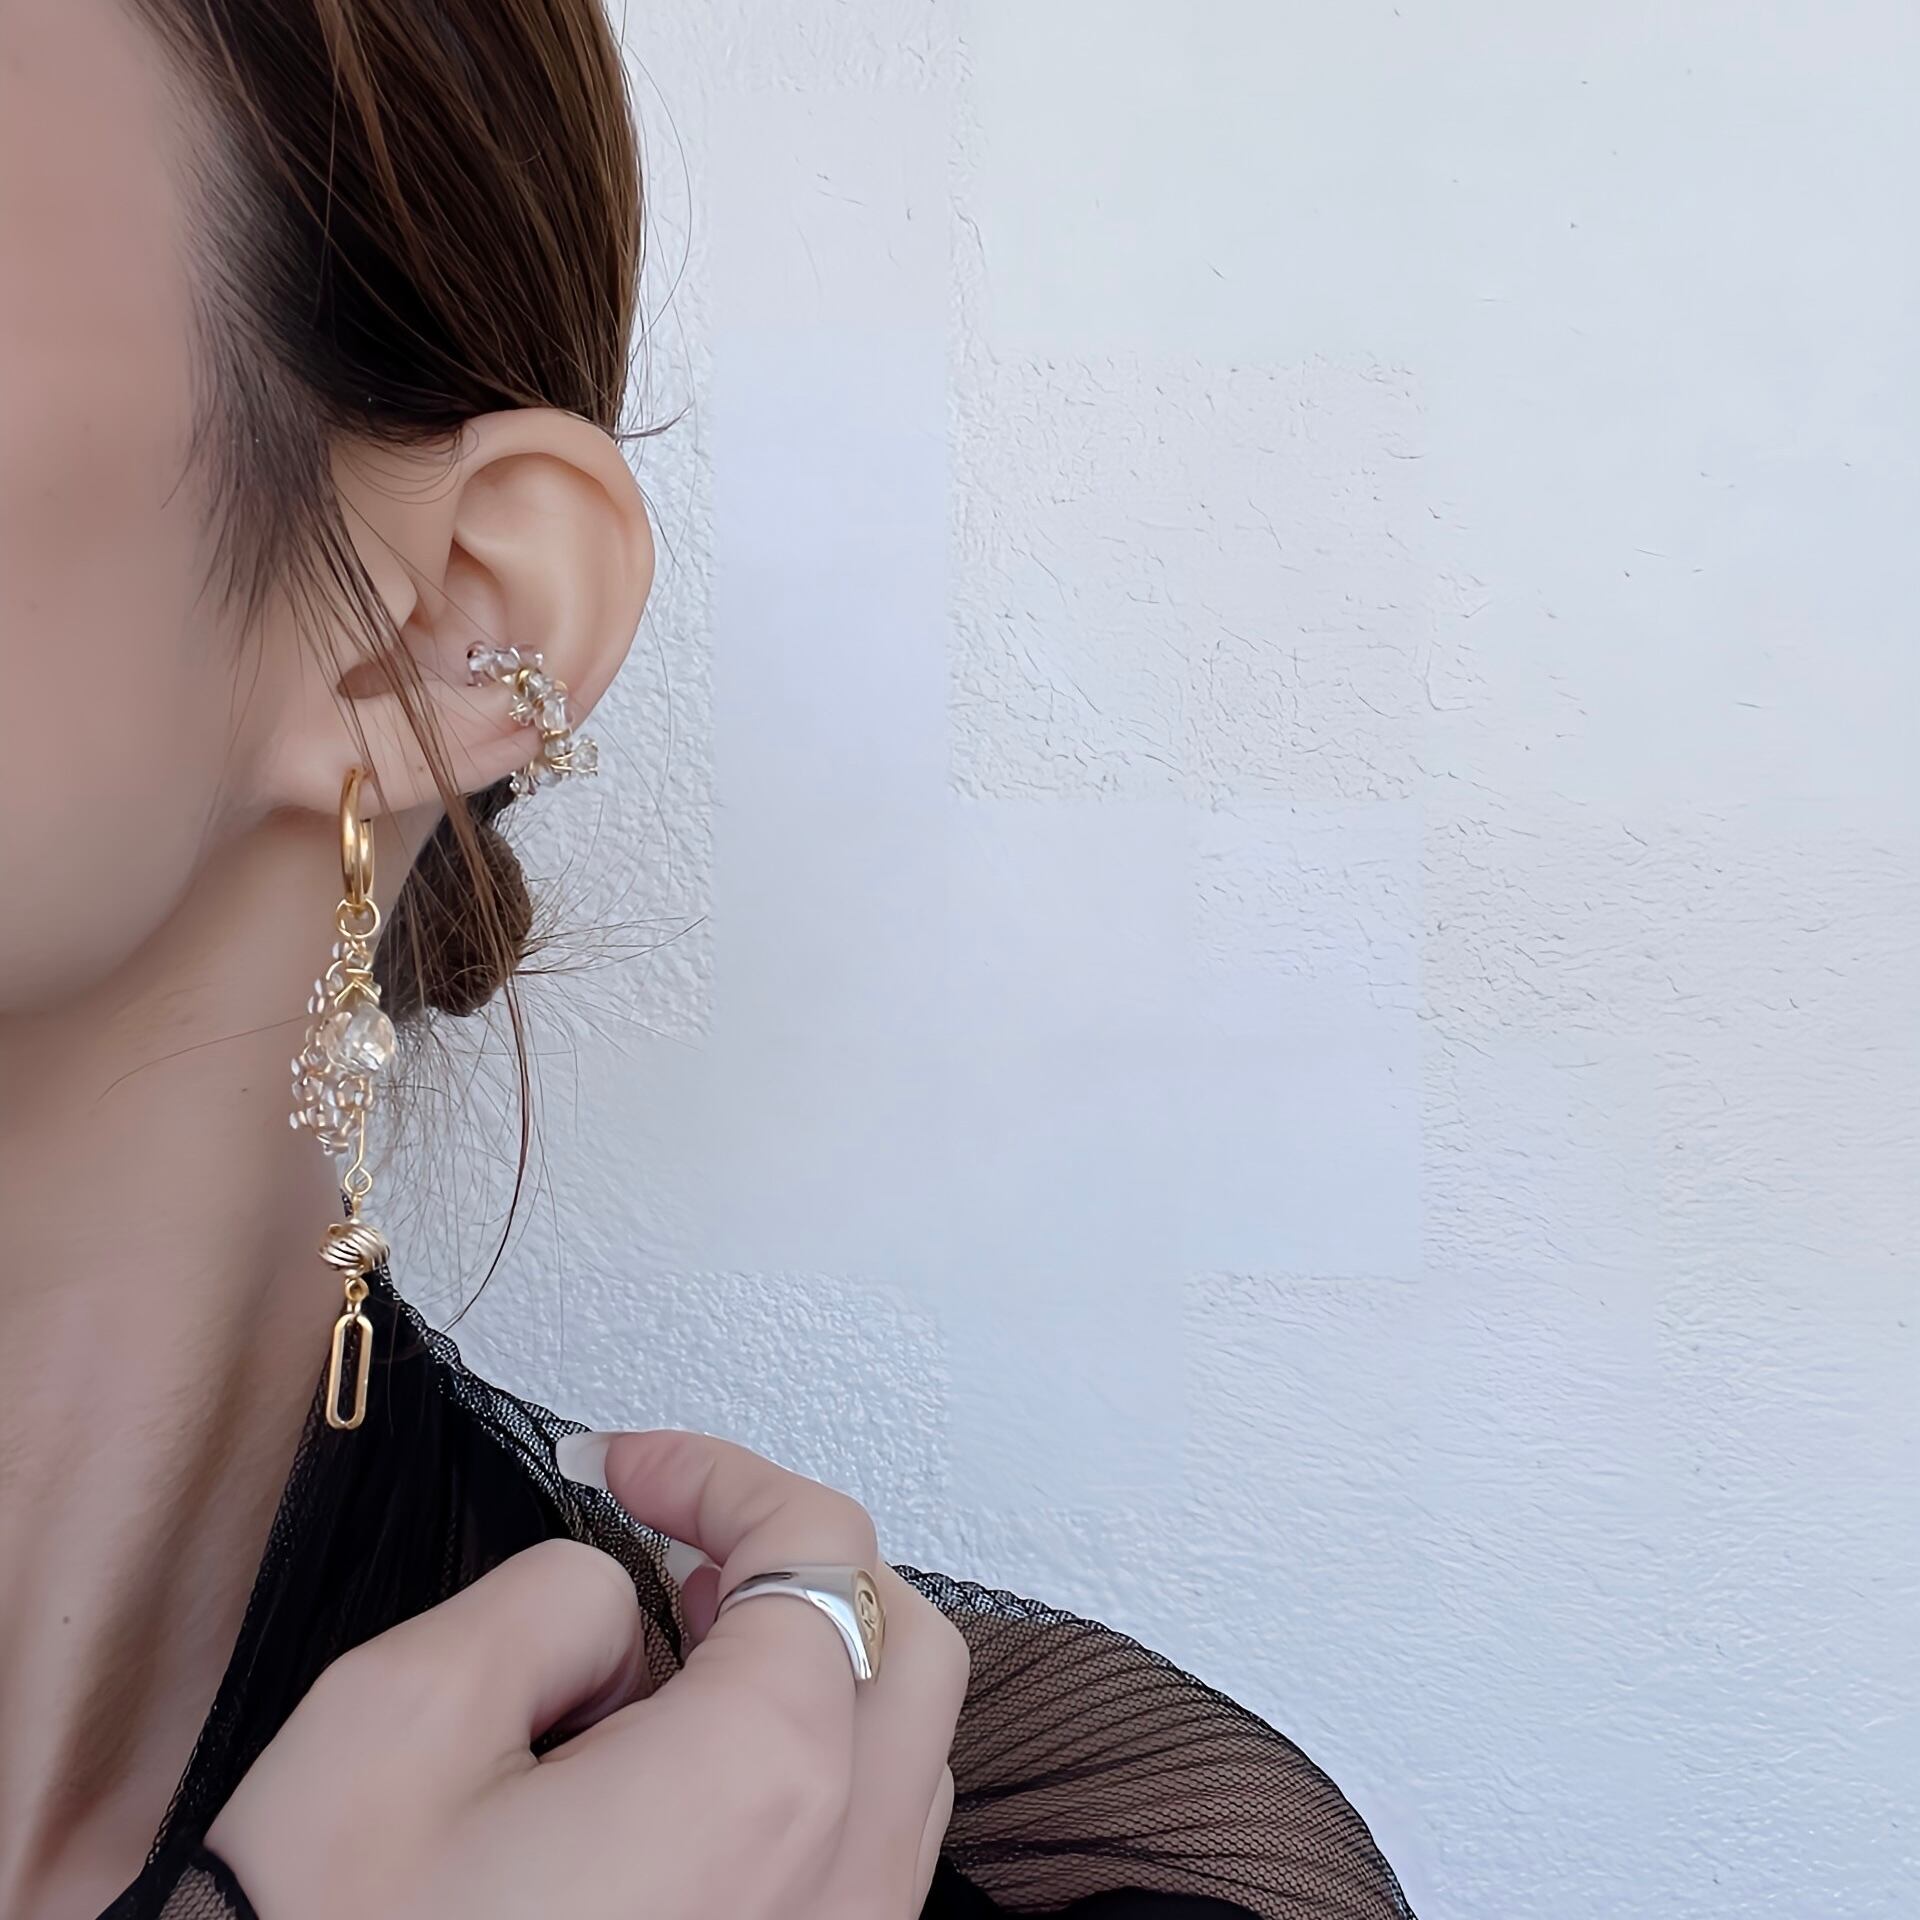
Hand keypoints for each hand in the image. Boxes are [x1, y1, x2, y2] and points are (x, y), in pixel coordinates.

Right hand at [207, 1430, 968, 1918]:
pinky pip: (859, 1855)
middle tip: (679, 1546)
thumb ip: (554, 1594)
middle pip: (904, 1640)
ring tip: (674, 1650)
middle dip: (798, 1561)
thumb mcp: (405, 1712)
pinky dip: (802, 1773)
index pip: (818, 1547)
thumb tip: (623, 1605)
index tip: (625, 1467)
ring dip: (810, 1667)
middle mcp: (842, 1880)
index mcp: (765, 1781)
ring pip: (899, 1753)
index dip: (720, 1475)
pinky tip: (678, 1773)